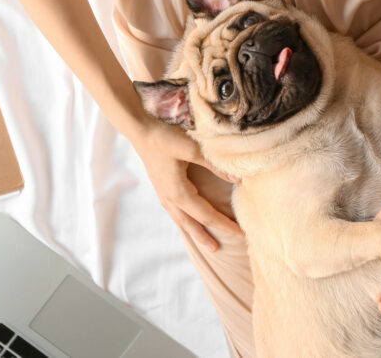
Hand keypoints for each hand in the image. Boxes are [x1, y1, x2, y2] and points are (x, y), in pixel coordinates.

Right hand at [132, 119, 241, 251]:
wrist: (140, 131)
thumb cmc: (165, 138)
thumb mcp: (192, 149)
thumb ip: (214, 165)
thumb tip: (237, 178)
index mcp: (178, 193)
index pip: (206, 215)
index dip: (224, 225)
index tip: (241, 233)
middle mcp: (169, 198)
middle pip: (193, 224)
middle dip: (208, 236)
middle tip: (222, 250)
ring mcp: (163, 194)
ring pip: (181, 220)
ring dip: (195, 232)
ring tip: (207, 243)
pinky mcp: (160, 188)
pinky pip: (175, 212)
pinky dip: (185, 221)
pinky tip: (188, 220)